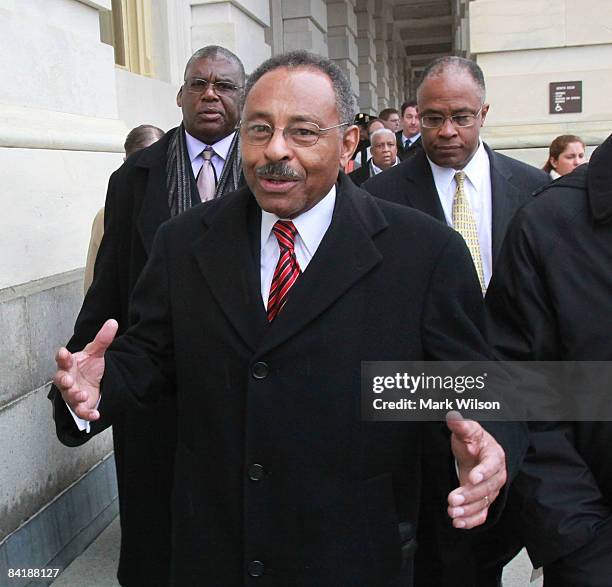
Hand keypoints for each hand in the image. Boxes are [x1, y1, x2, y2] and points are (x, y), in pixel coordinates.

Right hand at [53, 319, 117, 420]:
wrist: (92, 383)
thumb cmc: (87, 367)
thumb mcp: (96, 352)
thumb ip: (103, 339)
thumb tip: (113, 322)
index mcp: (69, 364)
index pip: (63, 359)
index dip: (62, 356)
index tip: (63, 352)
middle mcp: (67, 379)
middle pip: (61, 380)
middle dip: (63, 380)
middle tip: (67, 380)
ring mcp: (72, 393)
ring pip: (69, 397)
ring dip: (75, 396)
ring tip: (82, 395)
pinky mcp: (80, 406)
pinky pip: (82, 412)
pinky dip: (88, 414)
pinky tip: (96, 415)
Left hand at [446, 411, 506, 528]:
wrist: (478, 453)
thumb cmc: (473, 441)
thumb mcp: (467, 431)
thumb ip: (460, 425)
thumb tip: (452, 416)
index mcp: (494, 456)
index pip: (491, 465)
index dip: (483, 472)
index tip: (472, 477)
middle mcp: (496, 475)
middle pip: (486, 488)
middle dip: (470, 495)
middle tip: (452, 499)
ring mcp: (491, 490)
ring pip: (484, 503)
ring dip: (469, 510)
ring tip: (452, 513)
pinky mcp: (484, 501)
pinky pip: (482, 514)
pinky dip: (472, 521)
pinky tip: (458, 523)